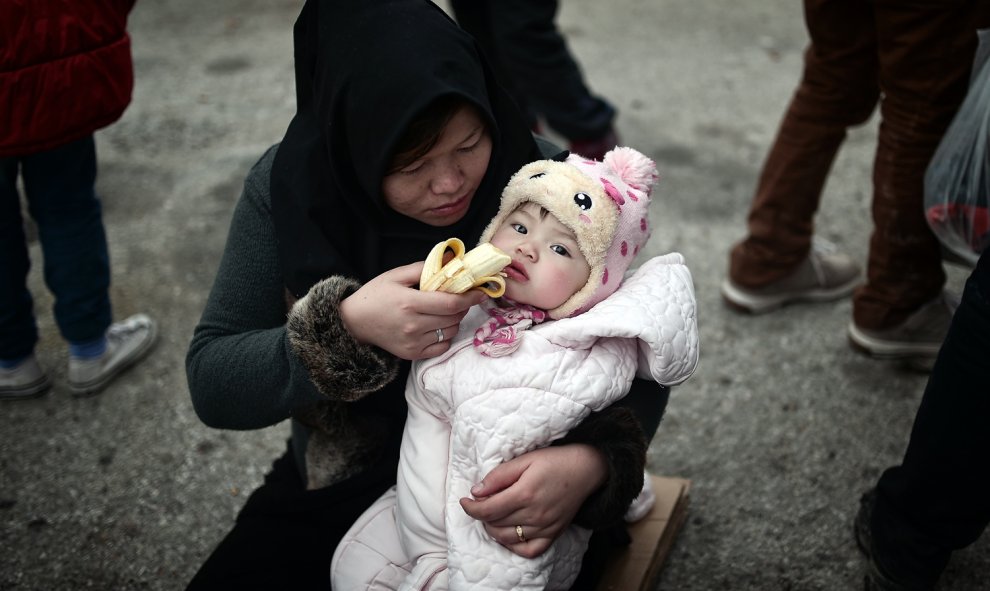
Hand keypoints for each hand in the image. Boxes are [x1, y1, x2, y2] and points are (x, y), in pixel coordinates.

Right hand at [339, 262, 485, 359]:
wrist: (354, 322)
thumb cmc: (375, 295)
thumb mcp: (396, 275)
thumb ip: (424, 268)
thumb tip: (450, 260)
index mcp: (410, 303)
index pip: (451, 303)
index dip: (470, 298)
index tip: (481, 292)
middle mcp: (413, 325)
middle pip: (454, 318)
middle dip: (461, 306)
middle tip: (457, 297)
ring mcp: (414, 342)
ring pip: (450, 331)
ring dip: (454, 320)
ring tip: (444, 311)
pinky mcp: (413, 354)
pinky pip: (442, 346)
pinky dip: (446, 336)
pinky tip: (437, 326)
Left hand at [459, 444, 606, 558]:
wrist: (586, 469)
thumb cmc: (554, 461)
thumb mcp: (525, 459)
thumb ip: (499, 476)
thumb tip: (476, 491)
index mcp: (525, 493)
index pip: (487, 510)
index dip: (470, 508)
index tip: (464, 501)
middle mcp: (534, 514)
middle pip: (495, 523)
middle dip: (481, 514)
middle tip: (482, 502)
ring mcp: (544, 527)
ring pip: (507, 538)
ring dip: (493, 528)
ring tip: (493, 515)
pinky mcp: (553, 534)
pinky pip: (529, 550)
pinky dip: (514, 546)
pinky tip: (508, 534)